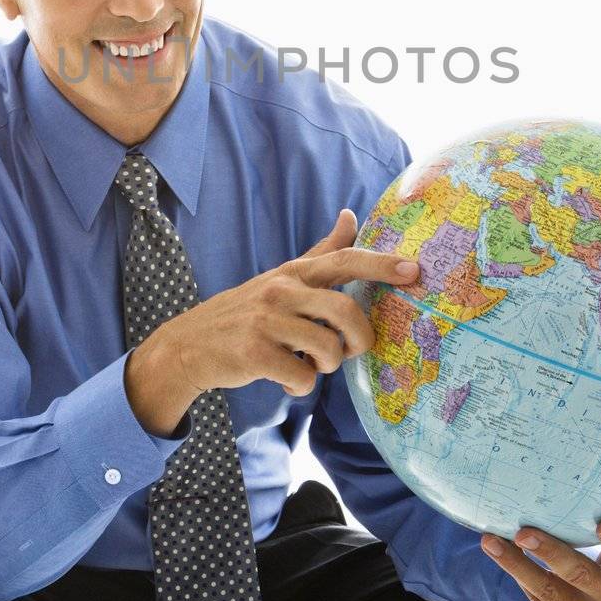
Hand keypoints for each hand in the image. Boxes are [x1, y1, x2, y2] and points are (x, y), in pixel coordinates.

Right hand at [159, 208, 421, 398]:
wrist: (187, 346)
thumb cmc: (245, 313)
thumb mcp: (281, 278)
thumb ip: (320, 251)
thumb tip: (350, 214)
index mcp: (293, 273)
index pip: (343, 260)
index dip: (380, 264)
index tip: (413, 270)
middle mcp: (281, 290)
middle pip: (345, 312)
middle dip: (359, 339)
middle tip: (351, 351)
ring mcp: (266, 321)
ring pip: (328, 350)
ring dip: (326, 367)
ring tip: (308, 365)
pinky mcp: (254, 353)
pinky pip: (303, 377)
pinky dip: (301, 387)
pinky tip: (285, 381)